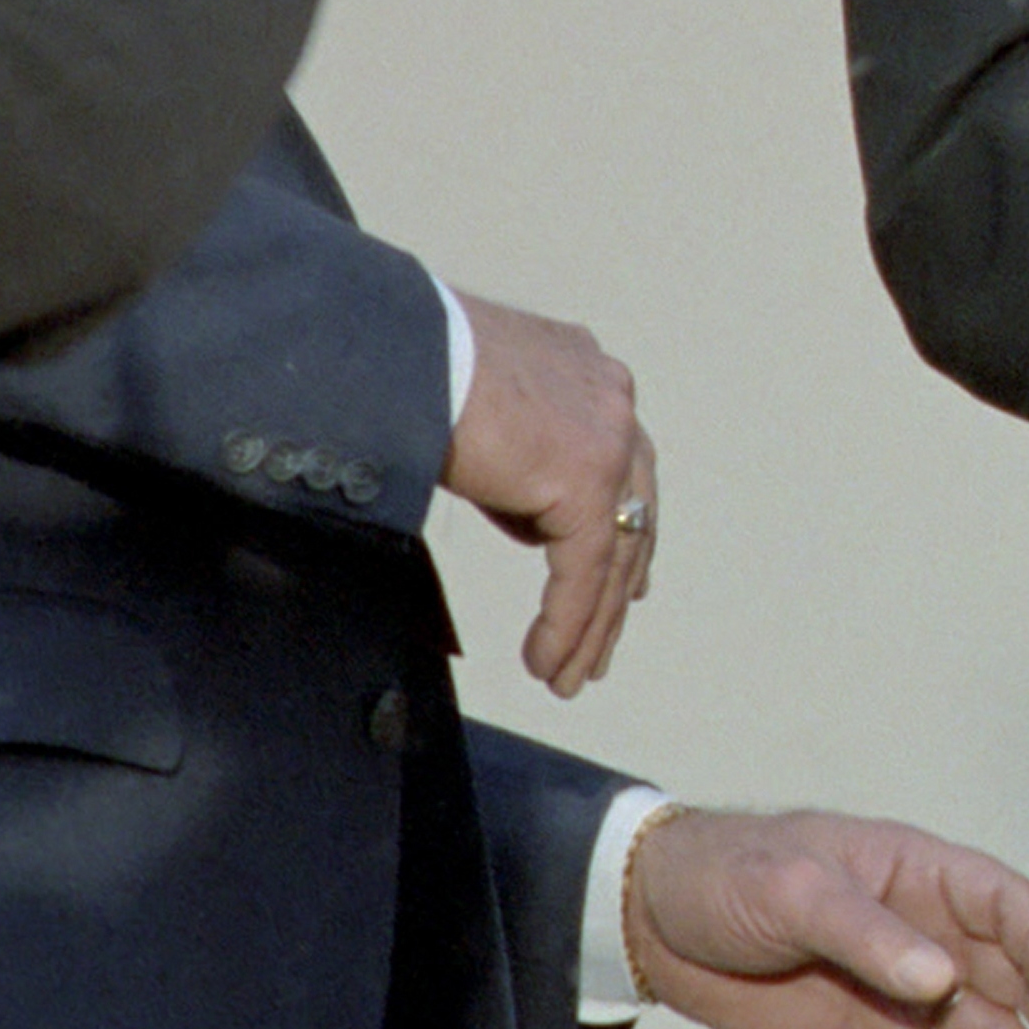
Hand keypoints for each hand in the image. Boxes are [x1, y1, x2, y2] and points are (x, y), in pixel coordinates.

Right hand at [442, 291, 654, 693]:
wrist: (396, 353)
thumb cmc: (414, 369)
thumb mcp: (482, 408)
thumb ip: (521, 454)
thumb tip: (531, 510)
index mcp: (591, 377)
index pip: (622, 471)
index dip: (623, 533)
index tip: (622, 583)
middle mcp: (612, 401)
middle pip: (632, 515)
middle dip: (615, 589)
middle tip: (598, 645)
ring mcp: (608, 439)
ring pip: (615, 553)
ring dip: (590, 623)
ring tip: (568, 675)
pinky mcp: (586, 480)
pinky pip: (585, 570)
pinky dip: (567, 623)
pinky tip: (547, 662)